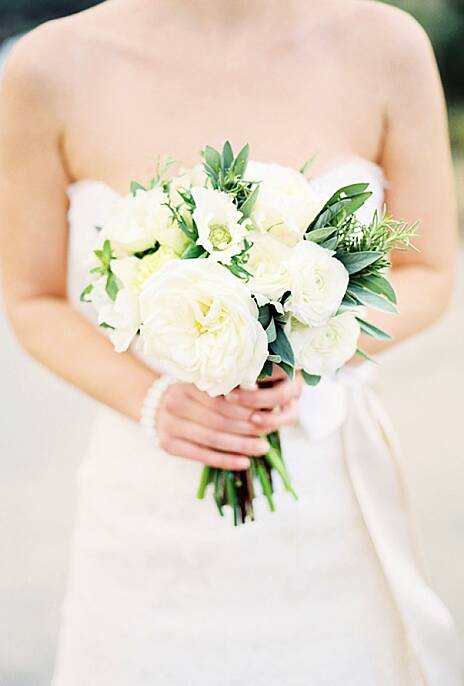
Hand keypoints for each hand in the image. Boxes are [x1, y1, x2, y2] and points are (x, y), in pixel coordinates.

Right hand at [157, 367, 301, 470]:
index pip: (222, 399)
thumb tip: (264, 399)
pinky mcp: (168, 444)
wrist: (154, 406)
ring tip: (263, 448)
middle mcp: (175, 402)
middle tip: (269, 432)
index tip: (268, 412)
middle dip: (247, 427)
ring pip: (212, 438)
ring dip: (240, 445)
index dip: (246, 407)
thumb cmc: (192, 396)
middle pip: (218, 419)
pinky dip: (225, 460)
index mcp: (187, 383)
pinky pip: (201, 455)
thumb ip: (228, 390)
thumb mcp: (205, 386)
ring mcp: (169, 424)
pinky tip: (244, 462)